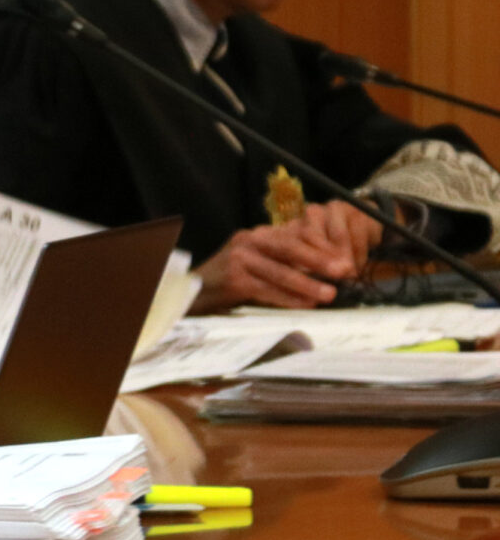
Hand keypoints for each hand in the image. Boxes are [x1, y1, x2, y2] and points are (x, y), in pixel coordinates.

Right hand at [190, 203, 382, 310]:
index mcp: (258, 234)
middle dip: (320, 259)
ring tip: (329, 294)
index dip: (322, 246)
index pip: (295, 235)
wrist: (193, 292)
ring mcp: (238, 259)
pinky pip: (268, 290)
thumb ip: (284, 259)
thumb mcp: (258, 261)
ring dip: (308, 284)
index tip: (345, 259)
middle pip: (289, 247)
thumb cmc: (232, 279)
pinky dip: (288, 299)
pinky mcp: (234, 280)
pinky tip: (305, 305)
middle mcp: (248, 241)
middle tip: (345, 270)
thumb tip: (327, 265)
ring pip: (280, 271)